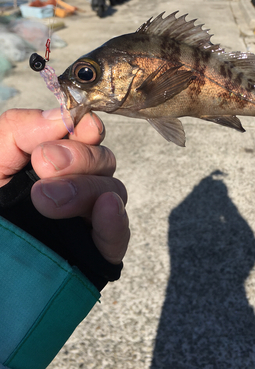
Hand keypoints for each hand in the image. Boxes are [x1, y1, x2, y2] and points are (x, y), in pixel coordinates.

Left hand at [0, 108, 129, 264]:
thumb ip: (17, 130)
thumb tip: (61, 116)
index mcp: (51, 163)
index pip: (85, 136)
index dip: (87, 129)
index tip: (80, 128)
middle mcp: (74, 186)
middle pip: (103, 160)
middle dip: (78, 158)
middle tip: (44, 165)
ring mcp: (87, 220)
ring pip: (113, 191)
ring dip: (85, 189)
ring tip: (46, 201)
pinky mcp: (96, 253)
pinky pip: (120, 234)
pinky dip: (116, 220)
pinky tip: (104, 209)